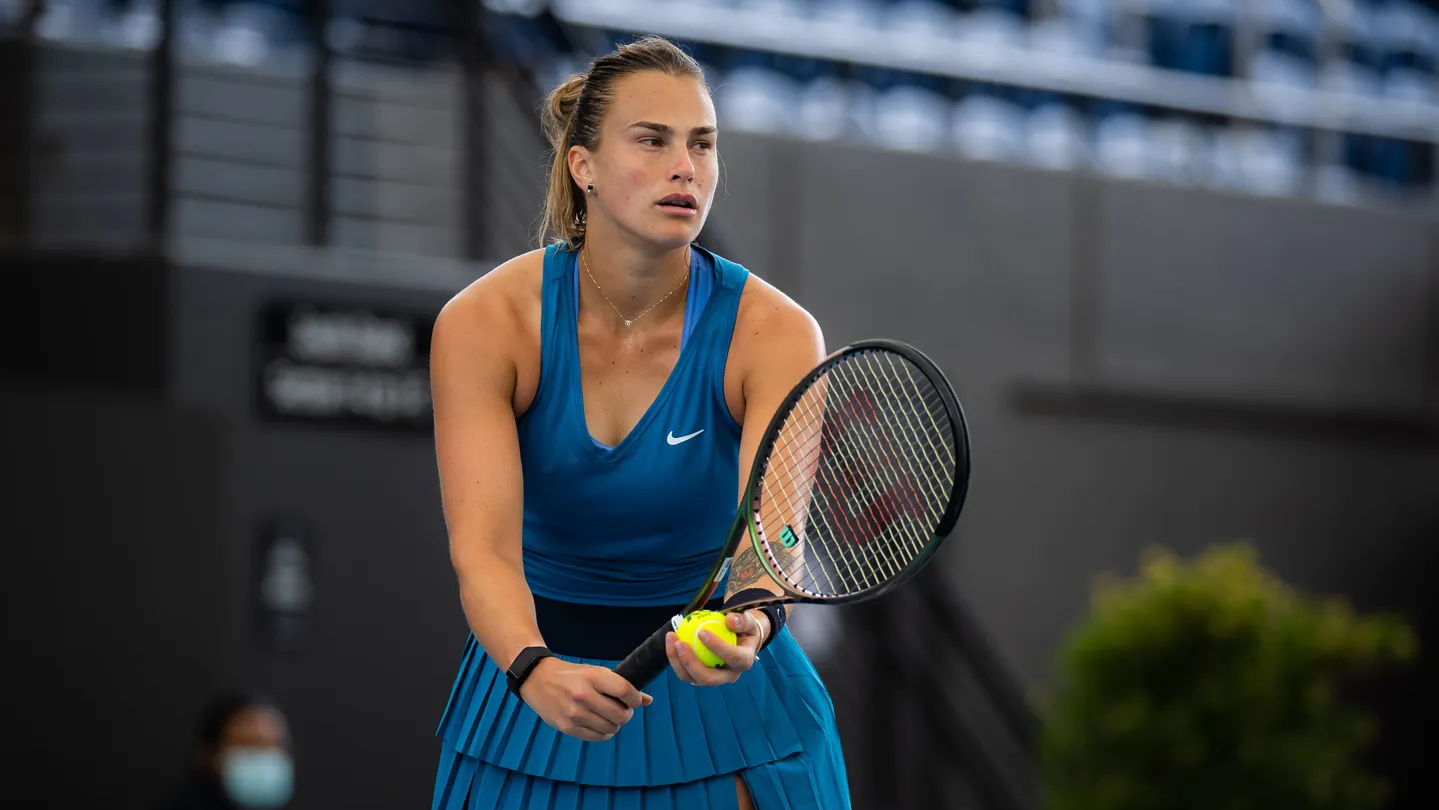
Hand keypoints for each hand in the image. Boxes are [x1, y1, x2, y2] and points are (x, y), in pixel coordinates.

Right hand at [519, 658, 653, 741]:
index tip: (634, 700)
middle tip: (621, 710)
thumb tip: (648, 700)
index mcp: (593, 677)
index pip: (625, 691)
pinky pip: (597, 737)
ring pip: (610, 729)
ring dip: (615, 724)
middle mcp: (584, 696)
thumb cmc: (571, 675)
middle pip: (620, 715)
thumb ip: (620, 685)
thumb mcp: (595, 672)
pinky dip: (604, 733)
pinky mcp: (567, 727)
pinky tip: (599, 724)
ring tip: (608, 716)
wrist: (537, 680)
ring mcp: (575, 714)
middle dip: (626, 714)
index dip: (635, 699)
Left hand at [666, 610, 768, 686]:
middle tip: (680, 643)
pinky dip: (675, 658)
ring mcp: (714, 679)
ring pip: (692, 678)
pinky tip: (670, 640)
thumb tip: (729, 620)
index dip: (717, 647)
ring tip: (672, 639)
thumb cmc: (744, 629)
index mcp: (744, 662)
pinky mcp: (700, 678)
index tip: (701, 632)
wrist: (740, 640)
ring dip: (678, 661)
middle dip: (691, 663)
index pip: (732, 658)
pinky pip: (685, 672)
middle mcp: (729, 676)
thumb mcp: (749, 621)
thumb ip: (742, 620)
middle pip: (709, 678)